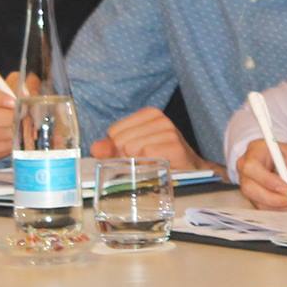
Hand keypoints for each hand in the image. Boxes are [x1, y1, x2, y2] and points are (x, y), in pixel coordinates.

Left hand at [88, 107, 221, 175]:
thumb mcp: (132, 150)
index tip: (135, 154)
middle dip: (127, 156)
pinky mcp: (176, 146)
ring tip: (153, 164)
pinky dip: (148, 166)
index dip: (119, 148)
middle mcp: (159, 118)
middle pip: (121, 140)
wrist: (191, 172)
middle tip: (145, 161)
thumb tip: (95, 148)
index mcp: (148, 114)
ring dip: (138, 163)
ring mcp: (169, 131)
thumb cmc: (160, 159)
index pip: (113, 132)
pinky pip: (146, 155)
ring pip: (132, 148)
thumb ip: (111, 148)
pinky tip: (159, 166)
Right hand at [236, 141, 286, 210]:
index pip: (252, 167)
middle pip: (251, 189)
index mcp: (255, 151)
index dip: (268, 180)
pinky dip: (286, 209)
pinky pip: (267, 209)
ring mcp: (250, 186)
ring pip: (260, 202)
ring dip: (285, 206)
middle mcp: (248, 170)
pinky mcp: (257, 199)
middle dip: (277, 199)